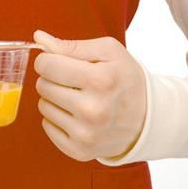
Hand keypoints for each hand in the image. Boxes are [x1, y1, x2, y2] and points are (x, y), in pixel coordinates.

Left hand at [32, 29, 146, 161]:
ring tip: (79, 98)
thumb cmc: (125, 79)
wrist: (148, 119)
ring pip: (43, 106)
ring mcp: (86, 133)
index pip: (46, 65)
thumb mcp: (109, 52)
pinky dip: (58, 119)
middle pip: (42, 85)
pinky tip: (77, 116)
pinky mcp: (79, 150)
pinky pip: (47, 126)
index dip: (49, 60)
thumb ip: (72, 45)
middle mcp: (92, 110)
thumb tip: (39, 38)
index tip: (60, 62)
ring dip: (56, 99)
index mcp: (100, 80)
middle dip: (54, 79)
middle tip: (75, 82)